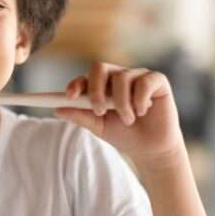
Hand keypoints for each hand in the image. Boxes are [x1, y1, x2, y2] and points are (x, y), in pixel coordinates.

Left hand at [53, 61, 186, 169]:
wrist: (151, 148)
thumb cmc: (123, 134)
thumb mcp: (98, 127)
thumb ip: (80, 116)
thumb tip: (57, 109)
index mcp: (101, 86)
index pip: (85, 78)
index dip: (76, 84)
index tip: (69, 97)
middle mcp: (117, 76)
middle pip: (99, 67)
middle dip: (96, 89)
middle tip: (99, 111)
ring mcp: (137, 76)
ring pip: (122, 77)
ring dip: (121, 103)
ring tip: (128, 120)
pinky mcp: (157, 80)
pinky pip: (144, 81)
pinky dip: (140, 99)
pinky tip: (142, 112)